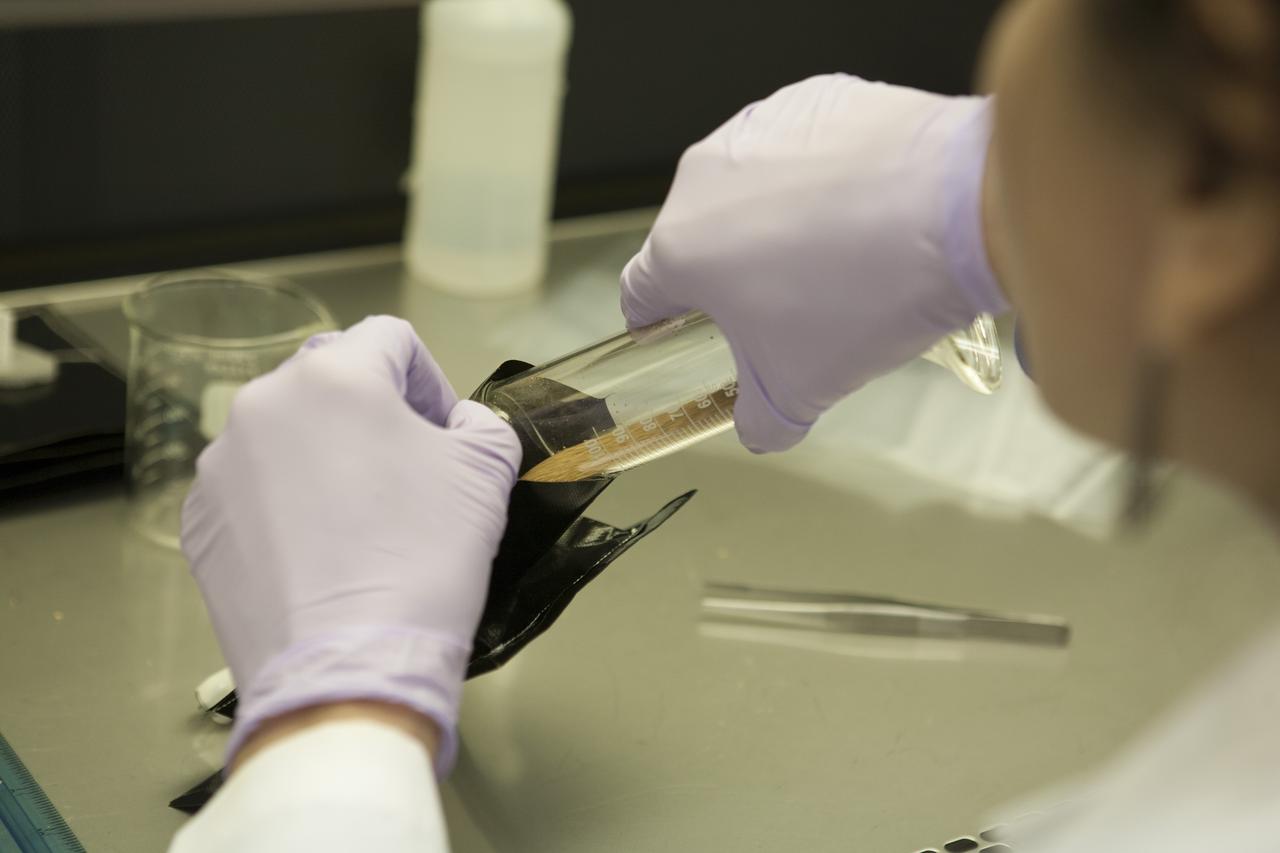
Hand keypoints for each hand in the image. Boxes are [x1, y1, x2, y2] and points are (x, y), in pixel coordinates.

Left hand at [181, 316, 520, 772]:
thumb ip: (482, 427)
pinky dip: (283, 507)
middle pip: (329, 382)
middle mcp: (263, 405)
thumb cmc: (423, 559)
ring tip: (358, 524)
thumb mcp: (487, 475)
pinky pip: (250, 491)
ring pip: (284, 436)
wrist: (348, 668)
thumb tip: (456, 430)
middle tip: (405, 477)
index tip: (443, 435)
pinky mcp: (198, 523)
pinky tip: (317, 557)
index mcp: (335, 377)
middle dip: (371, 416)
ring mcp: (219, 466)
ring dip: (323, 458)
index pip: (390, 340)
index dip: (429, 381)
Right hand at [621, 74, 1007, 451]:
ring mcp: (760, 128)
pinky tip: (867, 211)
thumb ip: (761, 420)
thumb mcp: (799, 390)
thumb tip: (760, 428)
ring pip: (753, 190)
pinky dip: (826, 179)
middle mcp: (704, 178)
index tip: (665, 326)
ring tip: (839, 259)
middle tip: (786, 309)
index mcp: (680, 249)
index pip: (641, 290)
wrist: (957, 209)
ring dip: (778, 223)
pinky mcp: (816, 100)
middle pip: (701, 237)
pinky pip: (806, 150)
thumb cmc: (862, 294)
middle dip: (735, 274)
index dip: (654, 318)